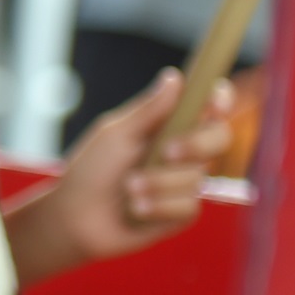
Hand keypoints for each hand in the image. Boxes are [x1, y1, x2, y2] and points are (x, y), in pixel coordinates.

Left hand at [7, 68, 228, 281]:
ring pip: (197, 177)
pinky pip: (187, 206)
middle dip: (196, 145)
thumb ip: (147, 112)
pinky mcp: (182, 212)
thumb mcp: (115, 136)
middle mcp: (184, 152)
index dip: (219, 100)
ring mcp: (186, 182)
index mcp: (169, 126)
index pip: (208, 107)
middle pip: (219, 139)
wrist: (74, 218)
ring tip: (127, 188)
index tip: (215, 99)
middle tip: (167, 153)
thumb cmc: (90, 170)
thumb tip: (173, 76)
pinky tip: (134, 209)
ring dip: (157, 183)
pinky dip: (157, 206)